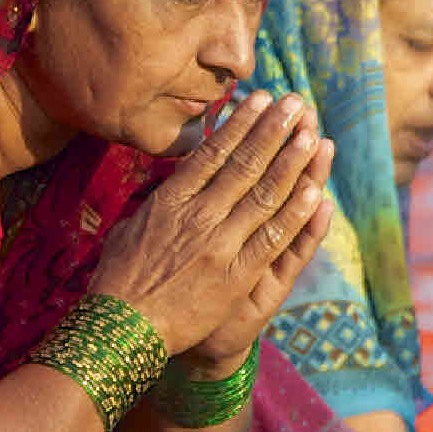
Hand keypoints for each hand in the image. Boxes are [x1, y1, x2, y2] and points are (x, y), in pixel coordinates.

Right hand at [89, 92, 330, 356]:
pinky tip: (315, 190)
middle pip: (244, 165)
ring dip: (292, 163)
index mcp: (170, 202)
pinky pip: (273, 238)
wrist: (122, 330)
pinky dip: (295, 213)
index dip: (241, 124)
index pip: (212, 153)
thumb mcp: (128, 229)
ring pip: (264, 196)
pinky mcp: (236, 276)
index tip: (261, 101)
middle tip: (297, 104)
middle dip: (273, 131)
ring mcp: (219, 245)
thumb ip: (156, 204)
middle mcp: (197, 216)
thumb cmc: (117, 281)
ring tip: (312, 135)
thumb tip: (171, 181)